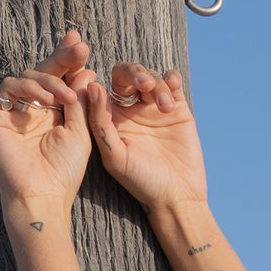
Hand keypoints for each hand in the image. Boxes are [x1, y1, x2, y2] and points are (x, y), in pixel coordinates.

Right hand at [0, 36, 95, 219]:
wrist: (42, 196)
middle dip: (62, 58)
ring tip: (66, 96)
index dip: (69, 60)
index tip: (82, 45)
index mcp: (50, 112)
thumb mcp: (79, 131)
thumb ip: (80, 100)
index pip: (59, 78)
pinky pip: (8, 87)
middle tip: (80, 47)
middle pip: (43, 71)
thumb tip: (86, 68)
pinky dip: (28, 87)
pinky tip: (46, 101)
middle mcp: (30, 108)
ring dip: (49, 80)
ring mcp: (11, 111)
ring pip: (27, 76)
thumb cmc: (63, 172)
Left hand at [80, 55, 209, 216]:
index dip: (104, 78)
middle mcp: (131, 109)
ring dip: (157, 84)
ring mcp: (154, 107)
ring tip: (165, 107)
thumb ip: (101, 122)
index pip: (102, 86)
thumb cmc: (141, 182)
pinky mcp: (177, 108)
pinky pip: (172, 82)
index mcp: (111, 119)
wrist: (177, 196)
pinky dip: (172, 78)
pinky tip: (173, 88)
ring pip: (151, 77)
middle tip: (144, 85)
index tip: (102, 83)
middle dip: (135, 74)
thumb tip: (93, 86)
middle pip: (127, 75)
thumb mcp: (115, 155)